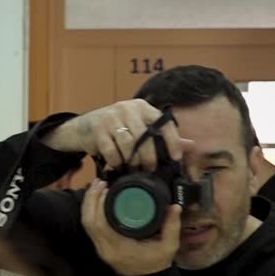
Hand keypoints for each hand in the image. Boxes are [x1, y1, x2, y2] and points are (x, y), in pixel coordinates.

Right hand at [42, 99, 188, 172]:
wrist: (84, 126)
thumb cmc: (117, 128)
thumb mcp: (139, 127)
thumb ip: (162, 136)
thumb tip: (190, 145)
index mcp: (142, 107)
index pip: (163, 122)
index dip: (172, 141)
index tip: (176, 157)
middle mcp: (127, 108)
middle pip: (145, 137)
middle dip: (149, 157)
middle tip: (150, 169)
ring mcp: (111, 117)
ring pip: (128, 144)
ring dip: (132, 160)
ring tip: (133, 168)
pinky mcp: (98, 128)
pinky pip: (111, 150)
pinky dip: (116, 161)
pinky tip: (117, 165)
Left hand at [81, 179, 181, 275]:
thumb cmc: (157, 263)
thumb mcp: (168, 246)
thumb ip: (172, 226)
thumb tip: (175, 206)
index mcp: (119, 248)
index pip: (100, 224)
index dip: (98, 204)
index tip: (107, 188)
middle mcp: (105, 248)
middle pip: (88, 221)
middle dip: (91, 199)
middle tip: (100, 182)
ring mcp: (100, 248)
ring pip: (86, 223)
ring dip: (89, 203)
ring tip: (97, 186)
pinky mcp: (100, 245)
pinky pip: (90, 226)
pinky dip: (91, 211)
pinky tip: (96, 198)